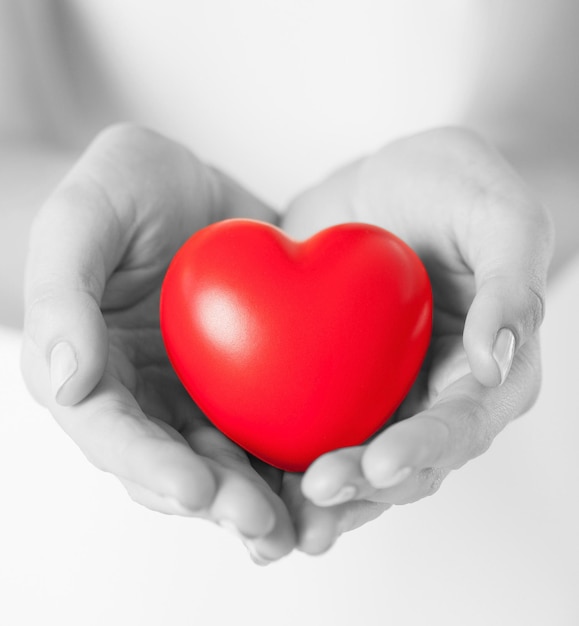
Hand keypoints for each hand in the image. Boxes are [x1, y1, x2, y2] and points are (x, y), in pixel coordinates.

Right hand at [21, 124, 294, 562]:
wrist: (182, 182)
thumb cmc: (121, 190)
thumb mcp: (82, 217)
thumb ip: (62, 294)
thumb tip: (66, 380)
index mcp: (93, 372)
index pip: (114, 434)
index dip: (150, 467)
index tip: (194, 489)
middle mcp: (146, 395)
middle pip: (177, 463)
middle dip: (218, 500)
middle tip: (263, 525)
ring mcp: (199, 389)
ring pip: (229, 457)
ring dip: (264, 496)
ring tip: (304, 525)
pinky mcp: (250, 375)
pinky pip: (274, 419)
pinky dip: (300, 450)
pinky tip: (334, 466)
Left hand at [281, 127, 553, 553]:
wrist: (394, 181)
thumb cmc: (456, 189)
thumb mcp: (497, 216)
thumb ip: (512, 284)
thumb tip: (497, 361)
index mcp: (484, 370)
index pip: (461, 424)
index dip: (425, 449)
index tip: (381, 462)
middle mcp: (430, 393)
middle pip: (401, 461)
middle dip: (360, 487)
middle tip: (314, 494)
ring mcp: (377, 391)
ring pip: (351, 458)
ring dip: (316, 496)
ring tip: (273, 523)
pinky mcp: (328, 378)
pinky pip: (303, 422)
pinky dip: (275, 455)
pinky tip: (240, 475)